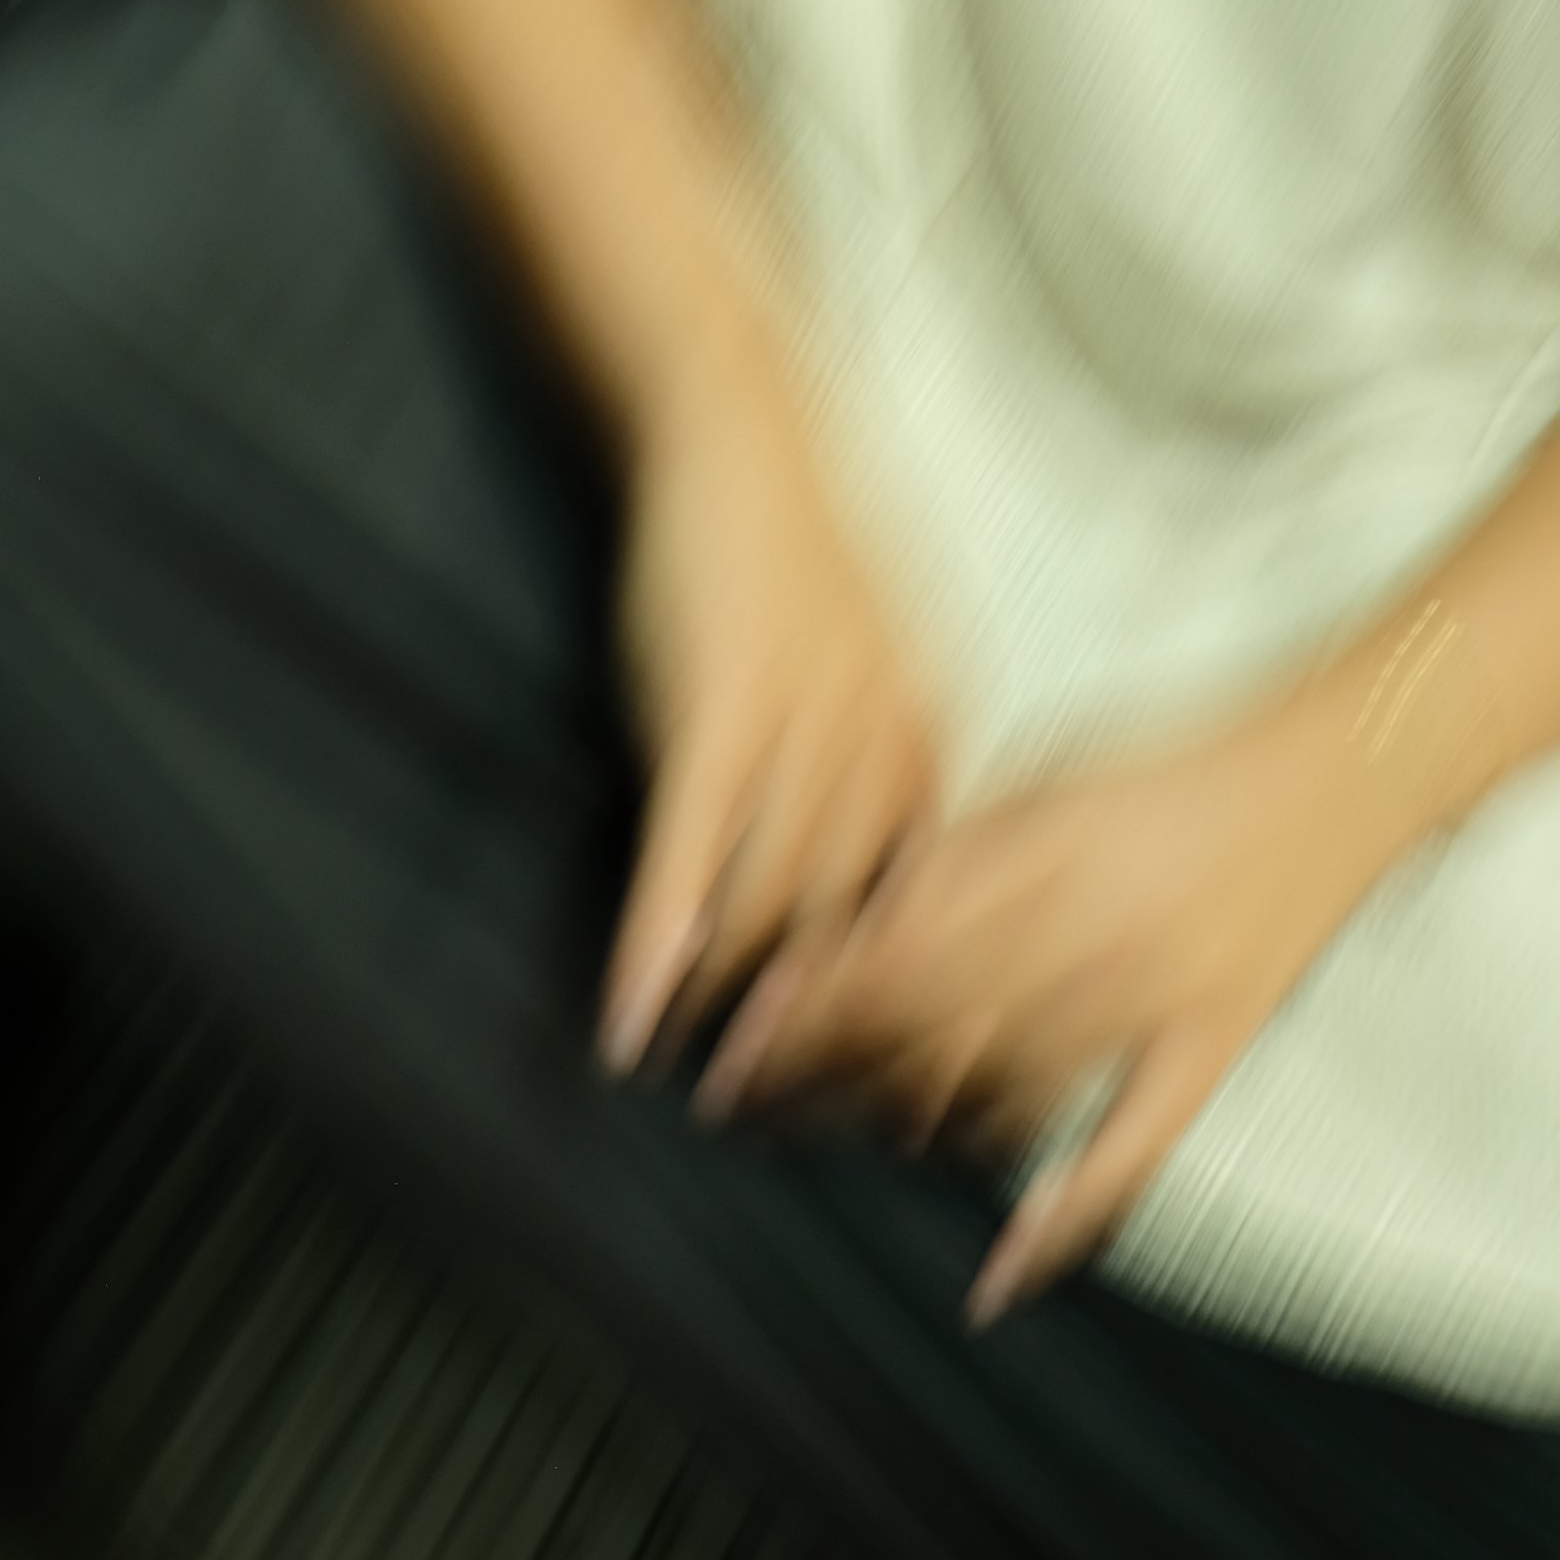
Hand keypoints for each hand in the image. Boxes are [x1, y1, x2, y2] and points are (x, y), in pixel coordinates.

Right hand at [600, 342, 939, 1074]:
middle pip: (857, 930)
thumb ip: (881, 753)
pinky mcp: (714, 717)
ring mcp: (800, 738)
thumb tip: (879, 846)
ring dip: (737, 1015)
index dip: (906, 1002)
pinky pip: (690, 857)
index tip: (888, 1087)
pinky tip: (632, 1017)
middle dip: (829, 1040)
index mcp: (928, 739)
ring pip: (774, 907)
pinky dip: (656, 945)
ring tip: (703, 1100)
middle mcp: (880, 751)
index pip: (926, 905)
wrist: (738, 432)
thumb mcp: (872, 654)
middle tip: (790, 1127)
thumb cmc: (791, 542)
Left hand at [697, 686, 1400, 1317]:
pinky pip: (1129, 1153)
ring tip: (836, 1150)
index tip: (738, 1039)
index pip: (886, 944)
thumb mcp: (1044, 773)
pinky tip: (1000, 1278)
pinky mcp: (1206, 1052)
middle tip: (746, 1111)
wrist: (1336, 770)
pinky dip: (1062, 1221)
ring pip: (1000, 1094)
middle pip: (920, 1028)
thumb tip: (861, 908)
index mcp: (1032, 854)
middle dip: (819, 1075)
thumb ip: (956, 849)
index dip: (804, 1003)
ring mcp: (1145, 1002)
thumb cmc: (1183, 764)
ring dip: (906, 1132)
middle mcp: (1078, 931)